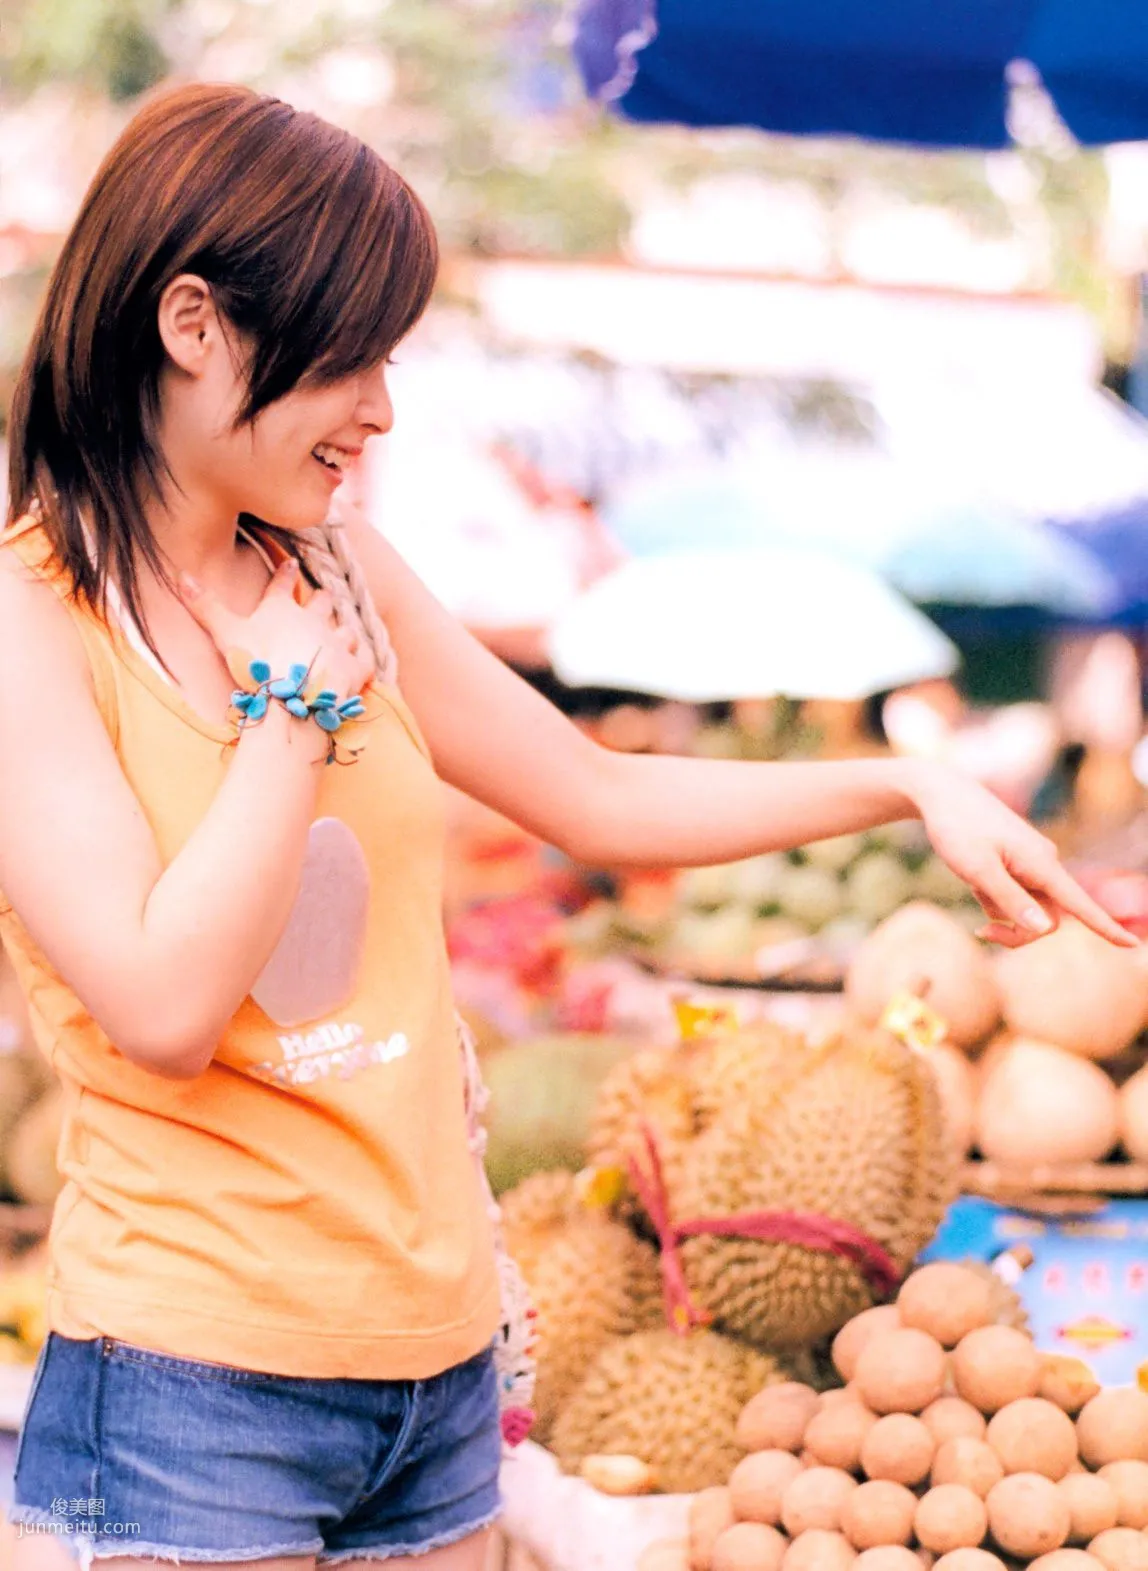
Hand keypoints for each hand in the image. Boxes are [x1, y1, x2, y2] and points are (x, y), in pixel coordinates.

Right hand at [178, 557, 375, 704]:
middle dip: (322, 599)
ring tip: (344, 633)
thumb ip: (204, 606)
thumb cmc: (258, 662)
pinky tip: (362, 663)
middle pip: (322, 602)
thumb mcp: (225, 633)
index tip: (292, 563)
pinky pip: (365, 661)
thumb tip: (179, 575)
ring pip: (347, 630)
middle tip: (324, 596)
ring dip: (345, 632)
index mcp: (282, 610)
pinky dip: (363, 662)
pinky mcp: (355, 669)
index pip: (284, 584)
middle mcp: (315, 620)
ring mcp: (338, 643)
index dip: (286, 573)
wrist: (294, 696)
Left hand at [907, 760, 1136, 948]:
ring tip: (973, 885)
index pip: (1079, 903)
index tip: (1131, 947)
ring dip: (1001, 912)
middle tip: (981, 932)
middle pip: (1047, 918)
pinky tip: (975, 878)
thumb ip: (1010, 899)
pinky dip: (994, 897)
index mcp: (1041, 863)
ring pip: (1029, 909)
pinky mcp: (1018, 864)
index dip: (1105, 927)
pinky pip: (1014, 896)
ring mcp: (1032, 864)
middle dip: (1017, 932)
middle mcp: (1044, 864)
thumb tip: (1044, 929)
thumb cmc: (957, 829)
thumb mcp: (977, 869)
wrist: (942, 794)